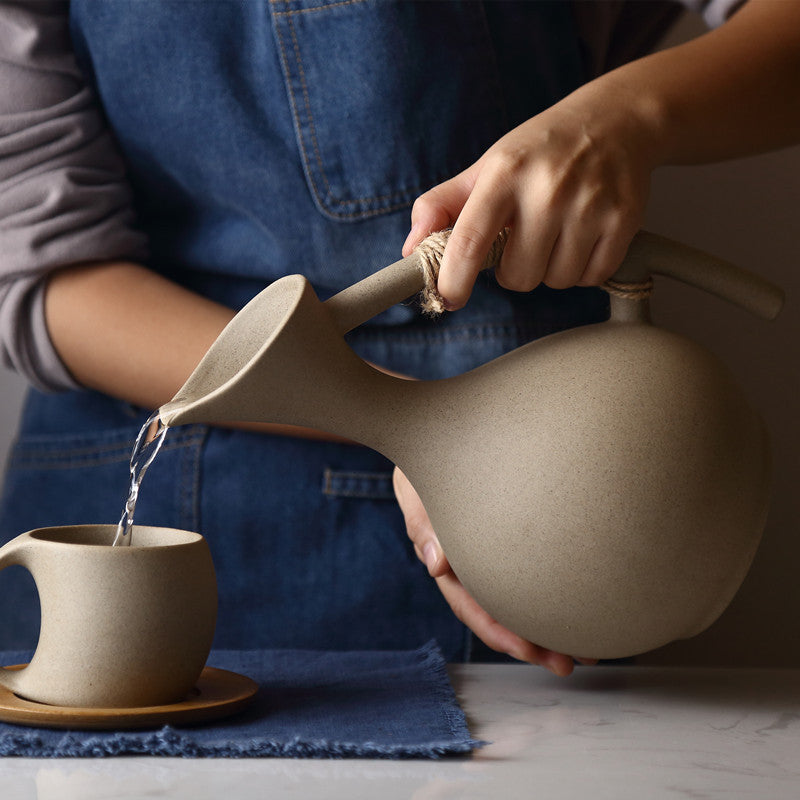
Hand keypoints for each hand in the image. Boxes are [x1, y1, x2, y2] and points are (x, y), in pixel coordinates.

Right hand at [393, 467, 594, 675]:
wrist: (431, 440)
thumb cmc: (422, 466)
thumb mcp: (416, 490)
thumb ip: (423, 524)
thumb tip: (437, 566)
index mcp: (446, 562)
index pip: (473, 608)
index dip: (501, 634)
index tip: (531, 653)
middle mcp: (468, 567)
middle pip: (501, 615)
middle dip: (534, 644)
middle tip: (573, 662)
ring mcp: (485, 556)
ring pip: (517, 599)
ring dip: (547, 625)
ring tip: (587, 645)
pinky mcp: (504, 541)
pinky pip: (526, 573)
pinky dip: (548, 591)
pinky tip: (575, 600)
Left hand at [402, 80, 660, 308]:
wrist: (616, 120)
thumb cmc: (540, 150)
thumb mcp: (487, 166)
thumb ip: (441, 206)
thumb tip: (410, 250)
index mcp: (504, 173)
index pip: (469, 242)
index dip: (453, 280)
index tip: (448, 298)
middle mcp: (548, 188)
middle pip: (516, 277)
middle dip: (513, 271)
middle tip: (523, 241)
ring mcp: (590, 205)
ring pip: (554, 281)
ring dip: (549, 270)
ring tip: (555, 233)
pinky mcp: (623, 220)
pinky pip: (590, 278)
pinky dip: (582, 269)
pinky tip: (581, 237)